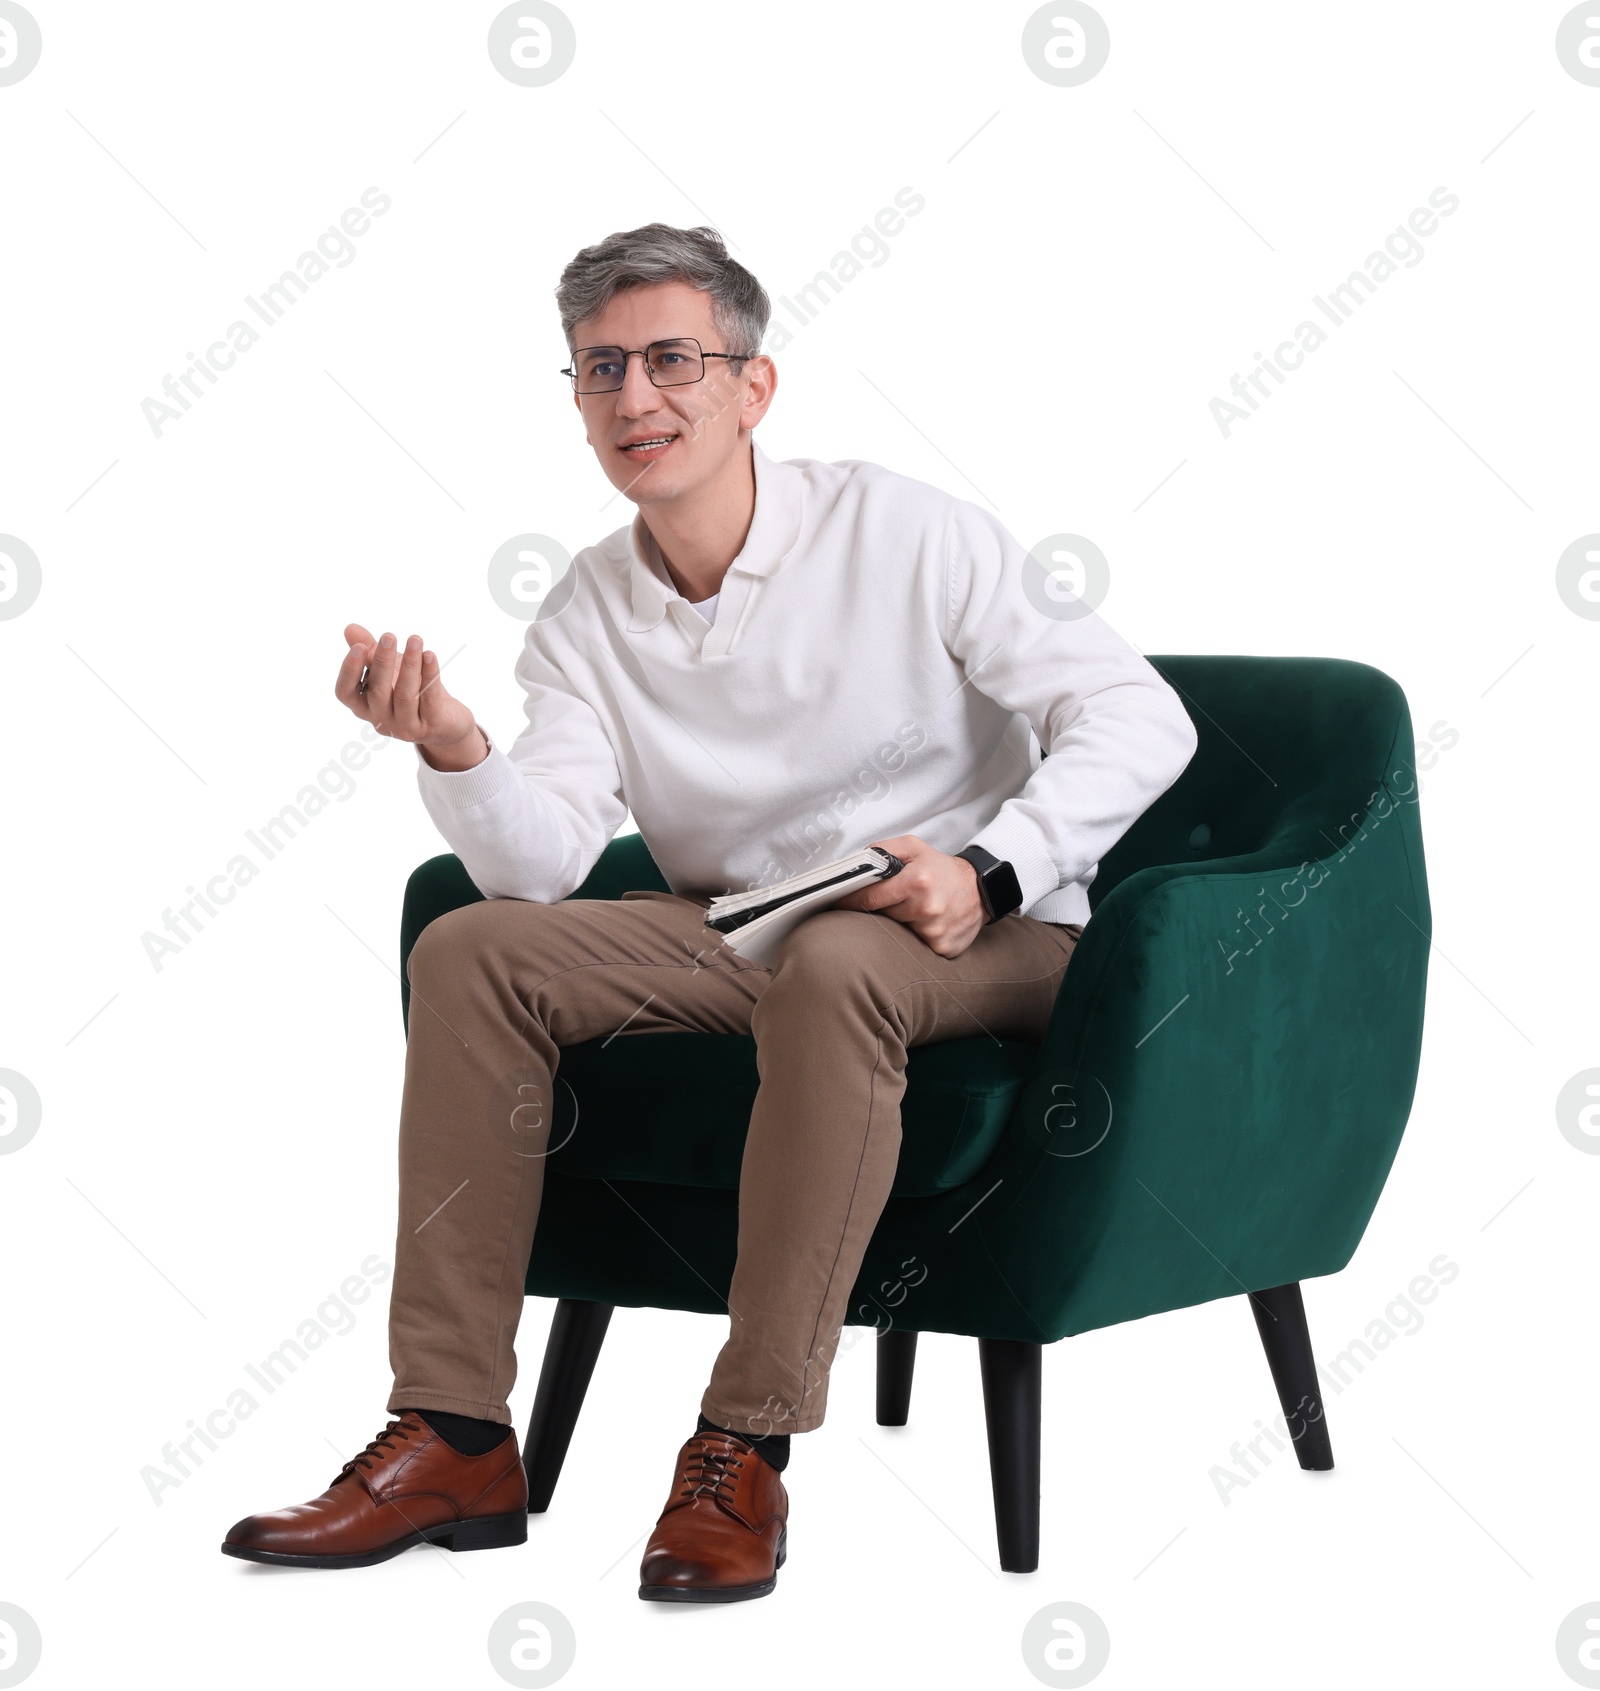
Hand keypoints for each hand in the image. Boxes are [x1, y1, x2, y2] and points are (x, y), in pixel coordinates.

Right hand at [335, 623, 483, 769]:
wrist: (446, 722)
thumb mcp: (389, 669)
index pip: (346, 692)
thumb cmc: (410, 691)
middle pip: (378, 691)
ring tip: (415, 639)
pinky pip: (430, 698)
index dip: (349, 670)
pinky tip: (430, 655)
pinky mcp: (431, 726)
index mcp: (364, 706)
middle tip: (389, 636)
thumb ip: (369, 651)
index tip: (359, 646)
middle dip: (382, 661)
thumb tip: (350, 628)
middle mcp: (381, 719)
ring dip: (410, 664)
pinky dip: (430, 675)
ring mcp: (406, 726)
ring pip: (405, 695)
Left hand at [831, 834, 988, 958]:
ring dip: (898, 923)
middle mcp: (927, 908)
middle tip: (889, 901)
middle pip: (882, 916)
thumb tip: (856, 863)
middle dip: (880, 909)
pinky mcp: (943, 947)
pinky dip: (914, 937)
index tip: (837, 904)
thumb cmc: (942, 869)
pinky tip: (924, 924)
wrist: (981, 889)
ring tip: (911, 909)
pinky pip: (915, 946)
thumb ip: (882, 850)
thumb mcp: (913, 847)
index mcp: (917, 881)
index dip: (850, 901)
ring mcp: (935, 931)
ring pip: (897, 932)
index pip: (870, 897)